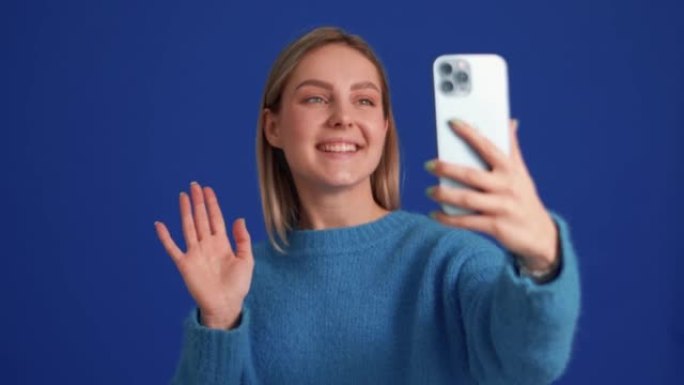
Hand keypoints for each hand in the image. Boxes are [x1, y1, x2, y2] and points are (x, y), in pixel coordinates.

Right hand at [154, 181, 254, 328]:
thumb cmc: (238, 286)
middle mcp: (207, 245)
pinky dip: (165, 237)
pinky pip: (172, 248)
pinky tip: (159, 224)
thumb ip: (243, 239)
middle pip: (200, 218)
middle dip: (198, 202)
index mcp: (222, 243)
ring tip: (183, 196)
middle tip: (194, 185)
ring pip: (188, 227)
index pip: (215, 218)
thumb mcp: (246, 260)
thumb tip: (238, 218)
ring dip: (185, 211)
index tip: (208, 189)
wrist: (226, 305)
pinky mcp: (184, 264)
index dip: (212, 204)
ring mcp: (194, 253)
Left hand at [425, 119, 557, 269]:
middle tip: (429, 165)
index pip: (488, 147)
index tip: (452, 123)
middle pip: (471, 175)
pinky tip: (435, 214)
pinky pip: (467, 221)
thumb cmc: (524, 198)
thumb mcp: (521, 173)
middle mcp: (507, 186)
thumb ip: (512, 148)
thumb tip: (510, 121)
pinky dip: (448, 218)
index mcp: (511, 169)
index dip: (470, 134)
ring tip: (429, 191)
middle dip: (447, 169)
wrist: (540, 235)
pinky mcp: (496, 226)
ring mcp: (502, 207)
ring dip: (444, 194)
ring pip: (467, 199)